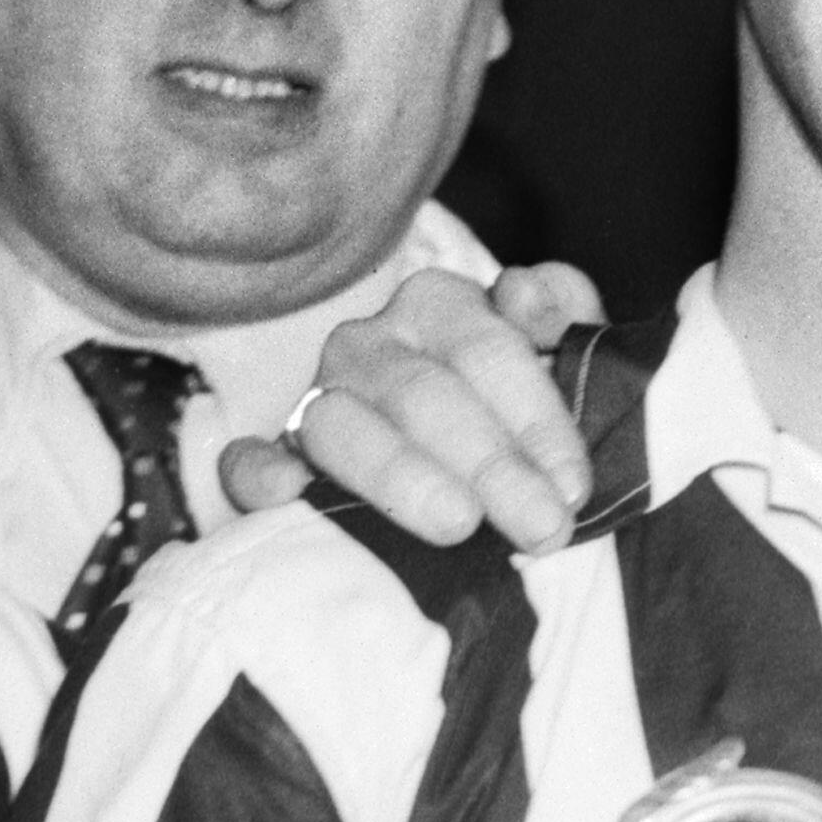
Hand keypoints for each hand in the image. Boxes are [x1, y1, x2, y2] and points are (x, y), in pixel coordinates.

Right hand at [232, 259, 603, 554]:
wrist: (464, 470)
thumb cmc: (519, 414)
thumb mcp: (558, 357)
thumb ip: (563, 314)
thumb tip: (523, 294)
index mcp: (440, 305)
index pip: (488, 350)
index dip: (537, 421)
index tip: (573, 488)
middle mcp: (370, 343)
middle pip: (424, 395)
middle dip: (491, 464)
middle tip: (542, 528)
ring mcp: (314, 398)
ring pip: (342, 426)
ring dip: (403, 477)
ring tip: (459, 524)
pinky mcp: (269, 456)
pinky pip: (248, 462)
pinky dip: (261, 476)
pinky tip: (290, 495)